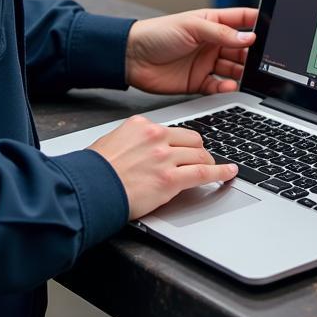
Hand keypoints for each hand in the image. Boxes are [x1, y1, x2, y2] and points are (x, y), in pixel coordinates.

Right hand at [88, 115, 236, 218]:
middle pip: (191, 140)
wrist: (88, 190)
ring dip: (208, 163)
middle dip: (198, 151)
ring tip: (215, 169)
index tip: (188, 148)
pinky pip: (203, 173)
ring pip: (199, 155)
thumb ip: (133, 142)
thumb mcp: (112, 143)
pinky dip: (220, 173)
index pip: (173, 131)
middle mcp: (155, 137)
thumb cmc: (93, 172)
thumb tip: (142, 149)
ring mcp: (164, 157)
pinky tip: (229, 173)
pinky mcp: (169, 179)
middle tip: (201, 160)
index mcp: (142, 126)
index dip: (184, 142)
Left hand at [124, 7, 257, 95]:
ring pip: (233, 69)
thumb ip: (221, 33)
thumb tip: (249, 37)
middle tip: (262, 60)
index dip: (258, 23)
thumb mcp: (192, 26)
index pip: (242, 20)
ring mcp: (206, 63)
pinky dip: (226, 87)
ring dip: (241, 72)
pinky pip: (218, 86)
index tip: (273, 29)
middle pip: (242, 48)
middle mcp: (212, 43)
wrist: (131, 57)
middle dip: (253, 54)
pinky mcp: (198, 82)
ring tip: (246, 75)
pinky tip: (229, 85)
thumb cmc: (157, 33)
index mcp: (212, 23)